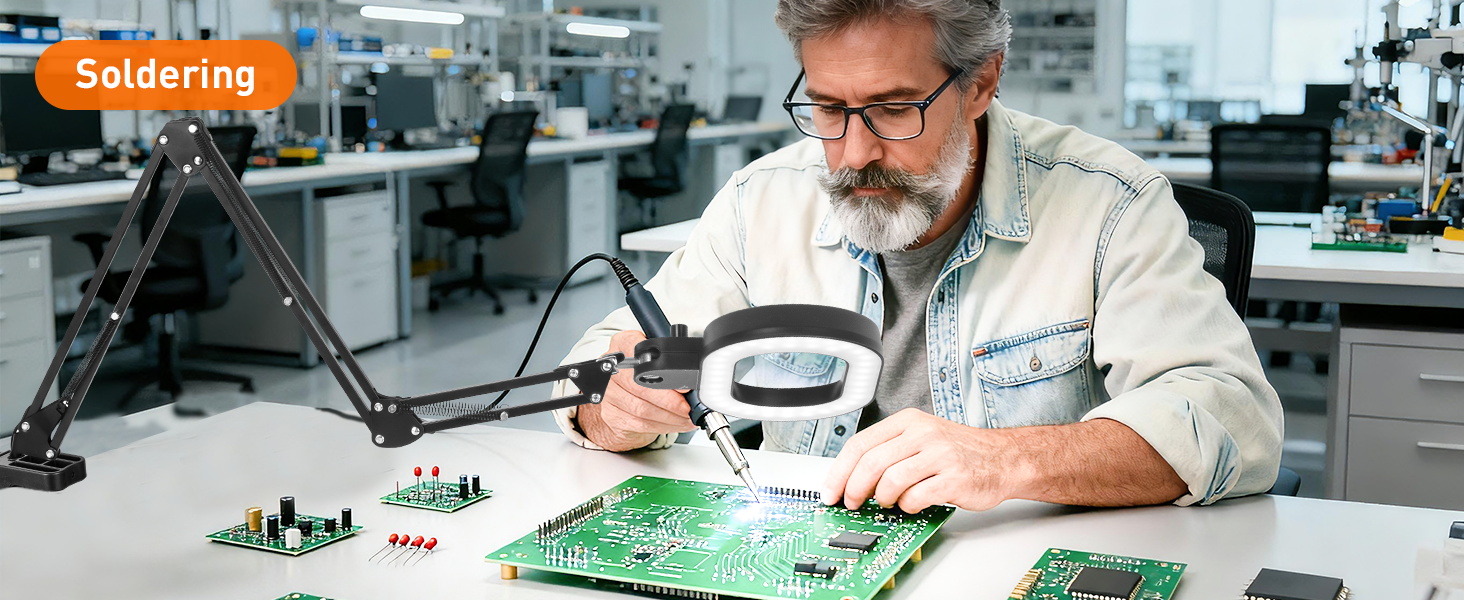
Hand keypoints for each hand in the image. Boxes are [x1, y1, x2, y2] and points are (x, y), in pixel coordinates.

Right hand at [576, 330, 697, 451]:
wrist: (617, 395)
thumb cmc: (640, 373)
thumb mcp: (653, 355)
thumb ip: (669, 358)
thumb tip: (694, 374)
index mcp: (623, 345)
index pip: (641, 354)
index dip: (663, 372)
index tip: (682, 385)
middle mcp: (612, 368)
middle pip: (642, 387)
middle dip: (671, 402)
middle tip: (688, 407)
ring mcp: (609, 393)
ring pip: (642, 410)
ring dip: (671, 418)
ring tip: (686, 418)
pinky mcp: (612, 415)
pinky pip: (640, 424)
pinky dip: (663, 426)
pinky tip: (676, 424)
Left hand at [821, 408, 1020, 512]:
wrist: (1003, 458)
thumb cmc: (958, 451)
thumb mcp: (921, 437)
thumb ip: (889, 451)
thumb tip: (850, 477)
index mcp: (908, 421)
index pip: (860, 444)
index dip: (839, 471)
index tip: (831, 491)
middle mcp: (923, 433)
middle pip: (871, 463)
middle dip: (854, 488)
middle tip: (852, 502)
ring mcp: (939, 455)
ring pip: (890, 480)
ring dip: (882, 498)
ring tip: (887, 502)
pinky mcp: (954, 478)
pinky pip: (916, 496)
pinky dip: (907, 506)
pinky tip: (911, 504)